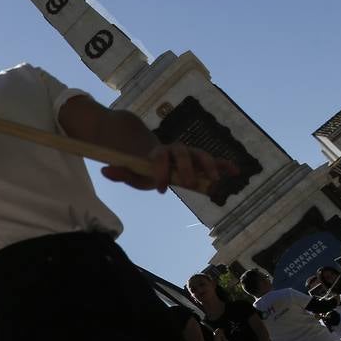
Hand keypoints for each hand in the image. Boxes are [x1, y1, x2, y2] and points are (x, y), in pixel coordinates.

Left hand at [103, 143, 237, 194]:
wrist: (150, 151)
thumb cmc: (140, 167)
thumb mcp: (130, 171)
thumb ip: (120, 172)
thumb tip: (105, 170)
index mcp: (157, 153)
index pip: (160, 158)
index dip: (161, 171)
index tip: (161, 189)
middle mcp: (175, 151)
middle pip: (183, 154)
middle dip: (186, 167)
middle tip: (187, 182)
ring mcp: (188, 154)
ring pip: (200, 155)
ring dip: (209, 165)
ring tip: (214, 179)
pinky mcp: (198, 161)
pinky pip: (213, 161)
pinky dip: (224, 164)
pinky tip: (235, 171)